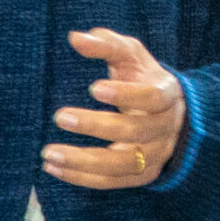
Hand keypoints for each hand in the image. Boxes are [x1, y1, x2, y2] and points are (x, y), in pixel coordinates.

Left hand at [41, 29, 186, 189]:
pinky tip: (54, 168)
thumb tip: (76, 38)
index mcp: (167, 96)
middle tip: (60, 116)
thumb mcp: (131, 56)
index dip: (126, 95)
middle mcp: (165, 129)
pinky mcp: (142, 176)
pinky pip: (112, 182)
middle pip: (134, 131)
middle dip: (95, 126)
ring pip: (122, 163)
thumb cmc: (142, 79)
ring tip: (49, 154)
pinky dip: (82, 177)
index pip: (152, 98)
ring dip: (83, 161)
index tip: (93, 87)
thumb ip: (107, 45)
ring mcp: (155, 156)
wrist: (170, 115)